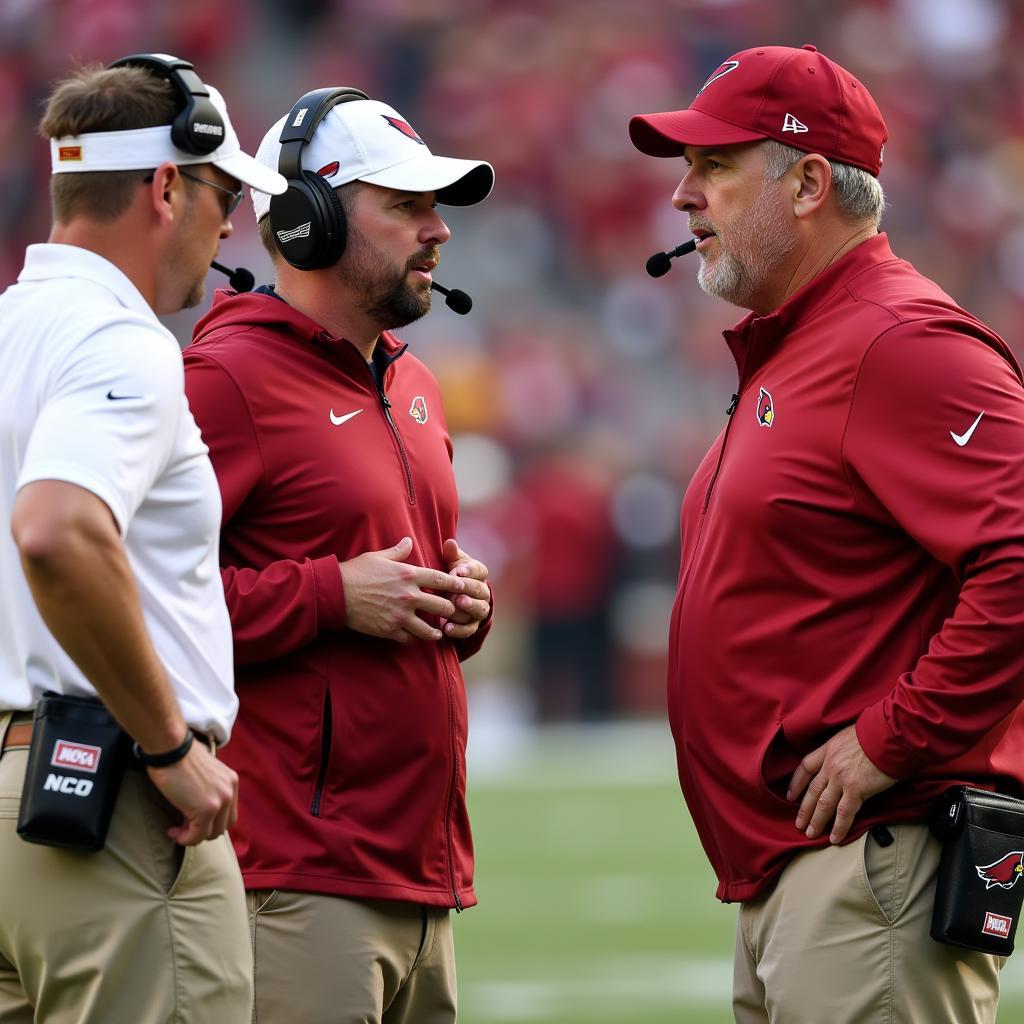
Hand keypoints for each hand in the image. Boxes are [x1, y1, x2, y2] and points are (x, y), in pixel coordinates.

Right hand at [146, 740, 238, 845]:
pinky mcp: (206, 809)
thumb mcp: (202, 773)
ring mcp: (221, 801)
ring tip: (177, 829)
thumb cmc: (179, 757)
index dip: (211, 821)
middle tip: (184, 826)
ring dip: (193, 836)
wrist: (171, 748)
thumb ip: (208, 788)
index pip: (229, 813)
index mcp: (231, 781)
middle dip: (203, 830)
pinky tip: (172, 831)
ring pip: (211, 834)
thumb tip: (197, 807)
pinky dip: (184, 839)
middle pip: (223, 826)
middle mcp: (230, 791)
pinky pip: (197, 836)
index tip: (192, 820)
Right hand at [340, 536, 466, 642]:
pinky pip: (408, 639)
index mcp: (408, 575)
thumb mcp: (378, 557)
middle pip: (441, 606)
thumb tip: (409, 541)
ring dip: (435, 631)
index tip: (463, 588)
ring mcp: (400, 615)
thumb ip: (398, 551)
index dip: (456, 585)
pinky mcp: (389, 630)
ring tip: (439, 632)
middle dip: (451, 610)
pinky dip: (412, 638)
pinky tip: (413, 637)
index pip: (441, 580)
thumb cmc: (356, 571)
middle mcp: (408, 596)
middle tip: (455, 612)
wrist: (334, 593)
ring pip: (428, 629)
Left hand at [440, 538, 490, 639]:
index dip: (469, 571)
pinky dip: (459, 629)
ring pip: (479, 609)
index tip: (458, 570)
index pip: (479, 571)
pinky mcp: (472, 626)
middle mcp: (483, 592)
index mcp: (479, 574)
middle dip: (468, 588)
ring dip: (468, 607)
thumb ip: (451, 555)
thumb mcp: (451, 564)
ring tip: (457, 604)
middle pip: (479, 590)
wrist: (453, 597)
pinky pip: (469, 629)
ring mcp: (479, 610)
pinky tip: (447, 628)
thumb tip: (449, 543)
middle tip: (457, 588)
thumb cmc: (452, 575)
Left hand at [787, 724, 895, 843]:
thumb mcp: (851, 735)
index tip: (790, 795)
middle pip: (812, 790)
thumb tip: (848, 757)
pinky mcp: (856, 789)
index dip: (796, 783)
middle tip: (798, 824)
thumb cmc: (877, 732)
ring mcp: (841, 778)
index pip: (805, 767)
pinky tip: (834, 838)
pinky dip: (839, 827)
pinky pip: (844, 813)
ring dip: (816, 821)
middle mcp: (831, 764)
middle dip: (804, 809)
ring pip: (824, 804)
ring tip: (810, 834)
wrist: (888, 734)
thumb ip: (844, 749)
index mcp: (829, 749)